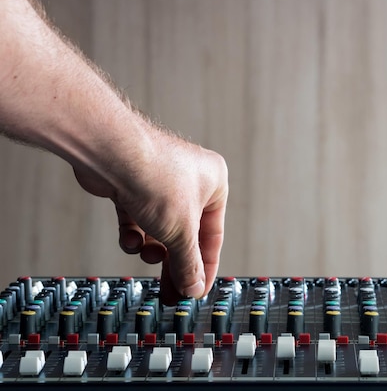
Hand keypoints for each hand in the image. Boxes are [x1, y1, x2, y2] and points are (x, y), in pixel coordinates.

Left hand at [72, 128, 227, 304]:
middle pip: (186, 234)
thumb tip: (194, 288)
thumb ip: (189, 264)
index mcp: (214, 184)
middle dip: (176, 263)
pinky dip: (133, 234)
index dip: (205, 267)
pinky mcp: (133, 187)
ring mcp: (160, 183)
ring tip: (149, 254)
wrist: (111, 153)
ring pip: (160, 229)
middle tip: (171, 293)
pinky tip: (130, 240)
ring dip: (153, 247)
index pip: (214, 235)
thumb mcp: (181, 232)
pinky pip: (138, 220)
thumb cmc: (156, 180)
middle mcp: (190, 181)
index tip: (195, 291)